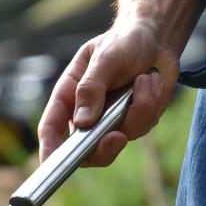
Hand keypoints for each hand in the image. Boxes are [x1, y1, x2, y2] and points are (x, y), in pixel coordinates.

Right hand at [37, 19, 180, 166]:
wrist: (157, 40)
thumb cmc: (123, 42)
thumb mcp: (105, 57)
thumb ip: (92, 87)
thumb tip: (83, 122)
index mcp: (69, 95)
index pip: (52, 127)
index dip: (49, 149)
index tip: (50, 165)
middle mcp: (87, 113)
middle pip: (85, 149)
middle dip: (103, 148)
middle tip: (117, 137)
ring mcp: (111, 121)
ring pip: (120, 137)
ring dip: (139, 108)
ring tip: (145, 78)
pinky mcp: (135, 121)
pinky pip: (143, 126)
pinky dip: (152, 103)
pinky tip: (152, 81)